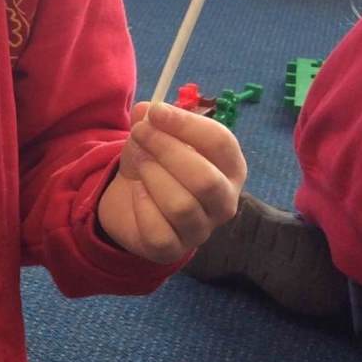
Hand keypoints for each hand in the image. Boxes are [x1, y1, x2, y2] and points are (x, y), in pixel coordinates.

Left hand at [96, 100, 246, 263]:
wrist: (131, 203)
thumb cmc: (156, 165)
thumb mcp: (153, 136)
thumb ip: (152, 120)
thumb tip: (147, 110)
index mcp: (231, 168)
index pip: (222, 144)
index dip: (187, 125)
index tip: (156, 111)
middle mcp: (224, 203)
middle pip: (205, 179)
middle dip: (167, 149)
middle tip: (140, 133)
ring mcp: (201, 231)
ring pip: (181, 206)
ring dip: (152, 175)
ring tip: (138, 160)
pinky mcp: (172, 250)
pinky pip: (158, 232)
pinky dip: (142, 207)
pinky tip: (136, 192)